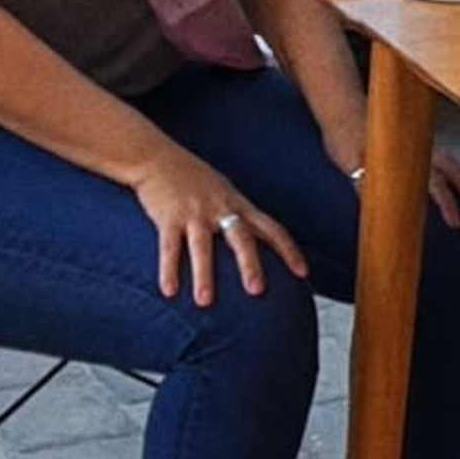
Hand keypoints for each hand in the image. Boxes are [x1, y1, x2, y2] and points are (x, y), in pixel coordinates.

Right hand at [132, 142, 307, 304]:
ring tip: (205, 302)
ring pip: (202, 246)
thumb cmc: (192, 177)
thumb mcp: (224, 190)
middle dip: (250, 264)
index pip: (272, 228)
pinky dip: (169, 269)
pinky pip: (169, 246)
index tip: (303, 273)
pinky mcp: (168, 216)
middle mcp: (220, 208)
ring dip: (204, 275)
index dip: (289, 250)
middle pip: (240, 237)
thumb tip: (258, 239)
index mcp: (238, 204)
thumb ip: (239, 213)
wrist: (156, 157)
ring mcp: (194, 212)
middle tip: (257, 291)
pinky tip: (169, 291)